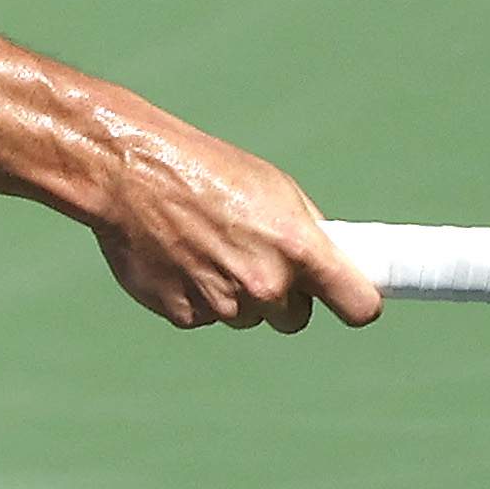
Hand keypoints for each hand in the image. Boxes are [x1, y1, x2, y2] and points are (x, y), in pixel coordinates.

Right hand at [78, 99, 385, 332]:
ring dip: (236, 294)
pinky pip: (205, 316)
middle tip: (254, 255)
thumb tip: (331, 261)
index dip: (358, 303)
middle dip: (283, 296)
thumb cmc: (206, 170)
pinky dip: (196, 294)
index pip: (359, 305)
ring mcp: (223, 305)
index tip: (353, 299)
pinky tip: (180, 257)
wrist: (130, 175)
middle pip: (295, 318)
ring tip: (207, 246)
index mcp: (298, 249)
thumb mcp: (274, 187)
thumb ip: (307, 232)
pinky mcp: (184, 316)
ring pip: (247, 316)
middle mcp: (265, 285)